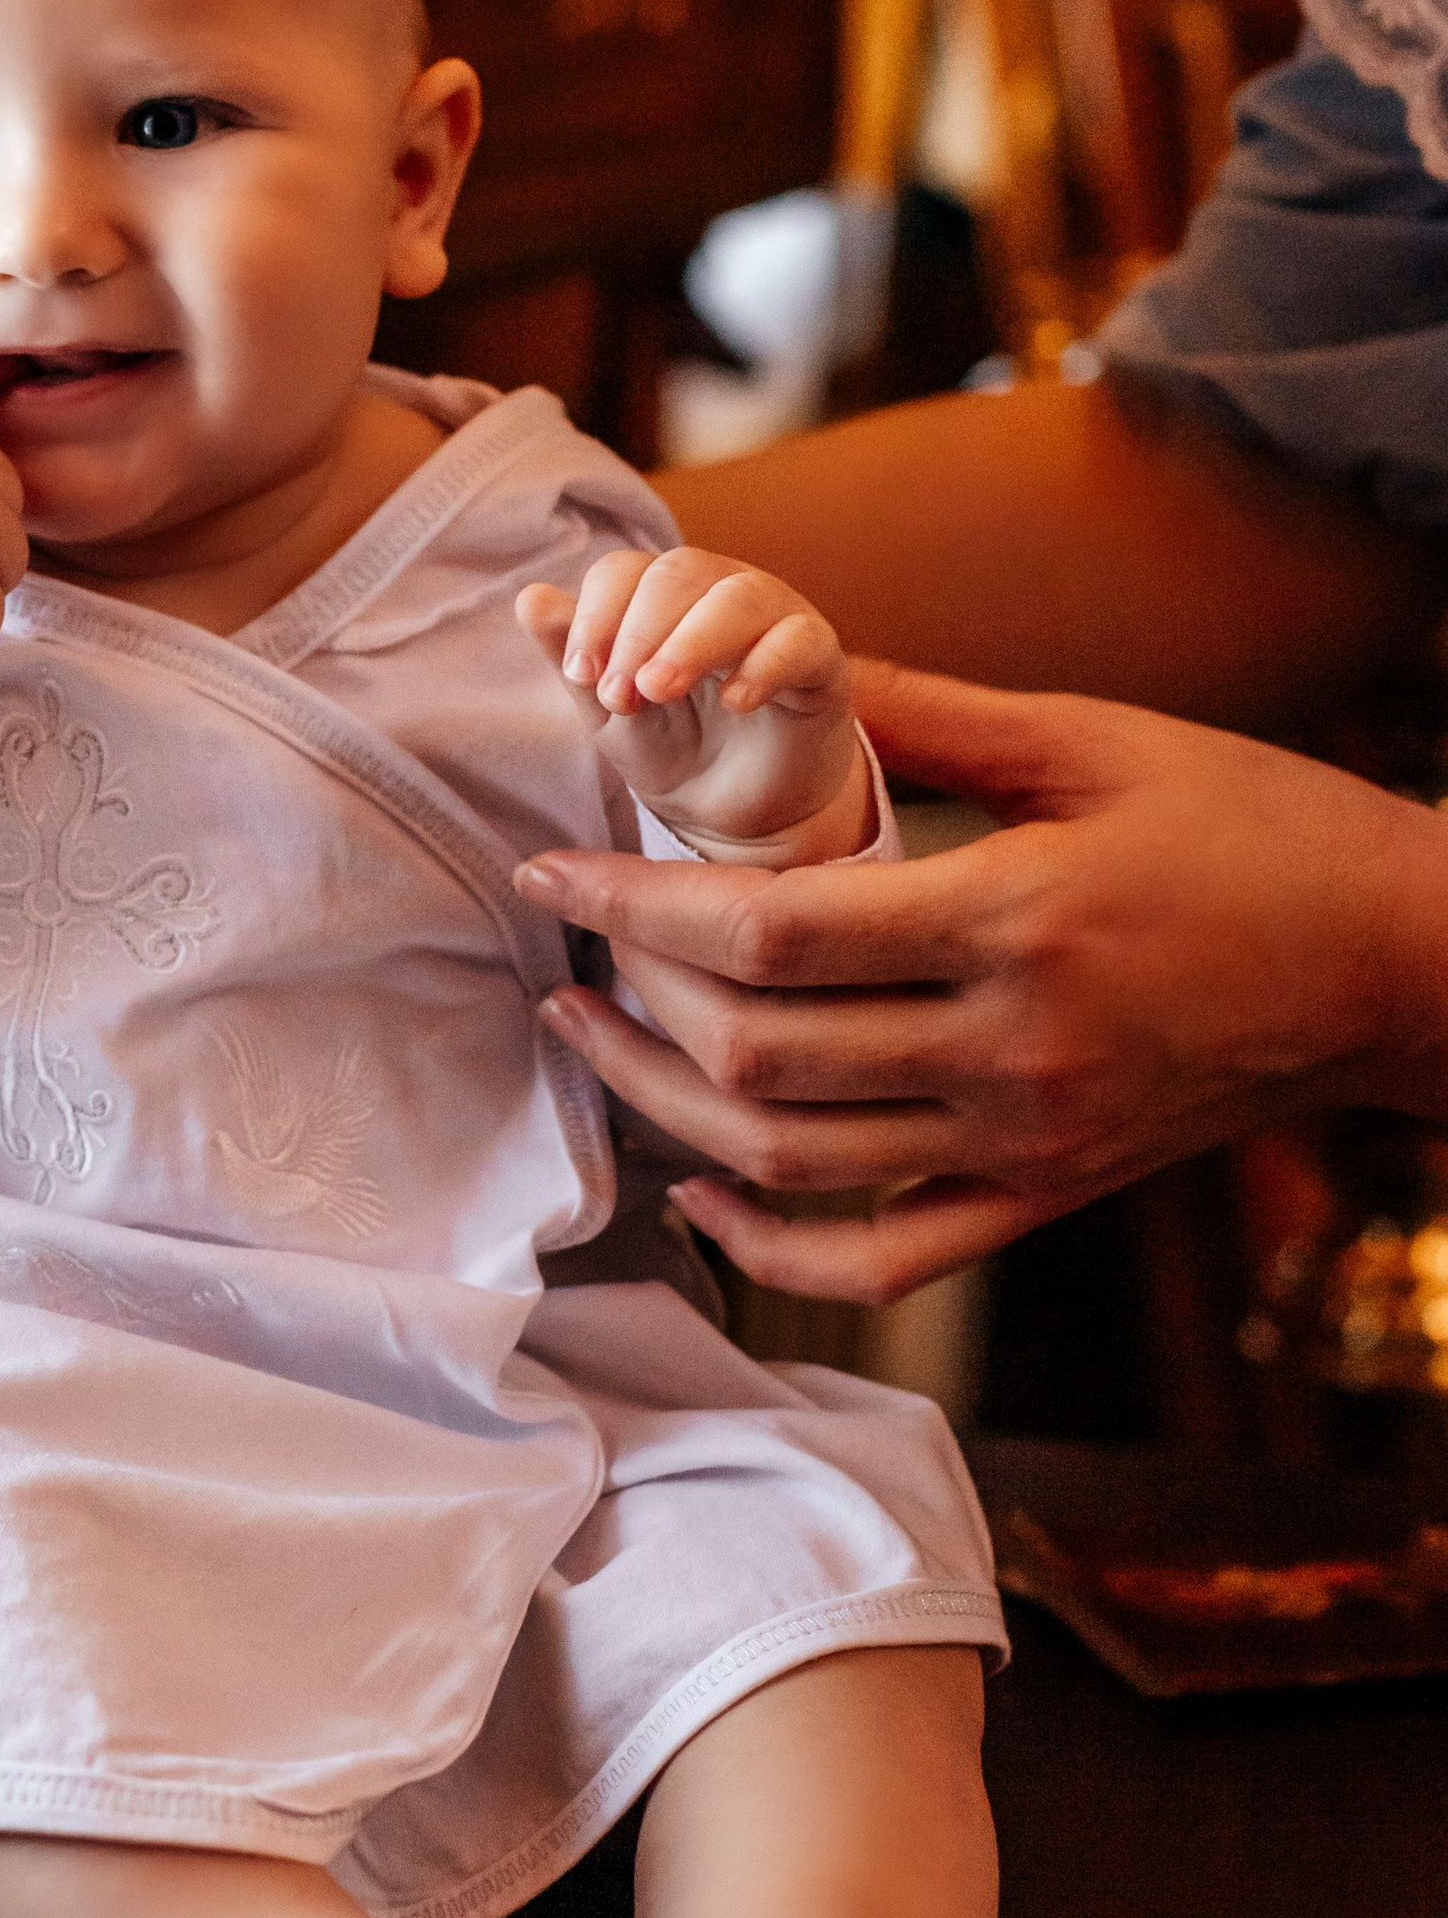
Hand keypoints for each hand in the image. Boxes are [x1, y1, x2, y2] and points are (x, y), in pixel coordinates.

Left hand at [513, 659, 1447, 1300]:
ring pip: (788, 1162)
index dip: (636, 906)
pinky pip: (875, 1260)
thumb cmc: (1256, 829)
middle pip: (756, 1056)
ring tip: (594, 1033)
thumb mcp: (1096, 741)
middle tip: (574, 936)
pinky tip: (702, 1195)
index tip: (554, 869)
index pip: (771, 933)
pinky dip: (765, 1247)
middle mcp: (1010, 1052)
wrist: (1397, 967)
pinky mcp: (1041, 1197)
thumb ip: (928, 713)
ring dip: (661, 1107)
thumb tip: (779, 657)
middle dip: (633, 996)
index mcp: (1015, 921)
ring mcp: (1023, 1144)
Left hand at [516, 545, 865, 859]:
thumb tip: (530, 598)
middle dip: (637, 633)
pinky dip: (764, 663)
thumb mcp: (609, 712)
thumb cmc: (671, 746)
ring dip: (691, 642)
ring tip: (659, 691)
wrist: (733, 812)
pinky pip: (799, 640)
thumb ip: (574, 658)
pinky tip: (736, 701)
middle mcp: (719, 591)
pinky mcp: (819, 659)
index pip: (624, 572)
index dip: (596, 616)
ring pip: (739, 597)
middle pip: (678, 573)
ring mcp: (775, 618)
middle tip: (620, 695)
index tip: (579, 675)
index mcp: (662, 597)